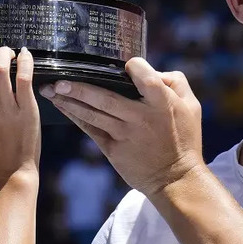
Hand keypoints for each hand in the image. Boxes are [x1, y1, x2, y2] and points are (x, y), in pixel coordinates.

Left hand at [41, 57, 204, 195]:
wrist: (175, 179)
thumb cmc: (184, 139)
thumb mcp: (192, 106)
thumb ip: (176, 82)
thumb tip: (153, 70)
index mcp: (161, 103)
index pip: (144, 77)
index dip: (134, 66)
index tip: (125, 64)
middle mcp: (140, 117)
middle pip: (106, 97)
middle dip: (80, 87)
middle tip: (59, 79)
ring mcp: (125, 134)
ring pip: (93, 114)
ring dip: (70, 101)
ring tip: (50, 90)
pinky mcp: (114, 150)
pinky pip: (91, 130)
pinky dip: (75, 117)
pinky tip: (62, 106)